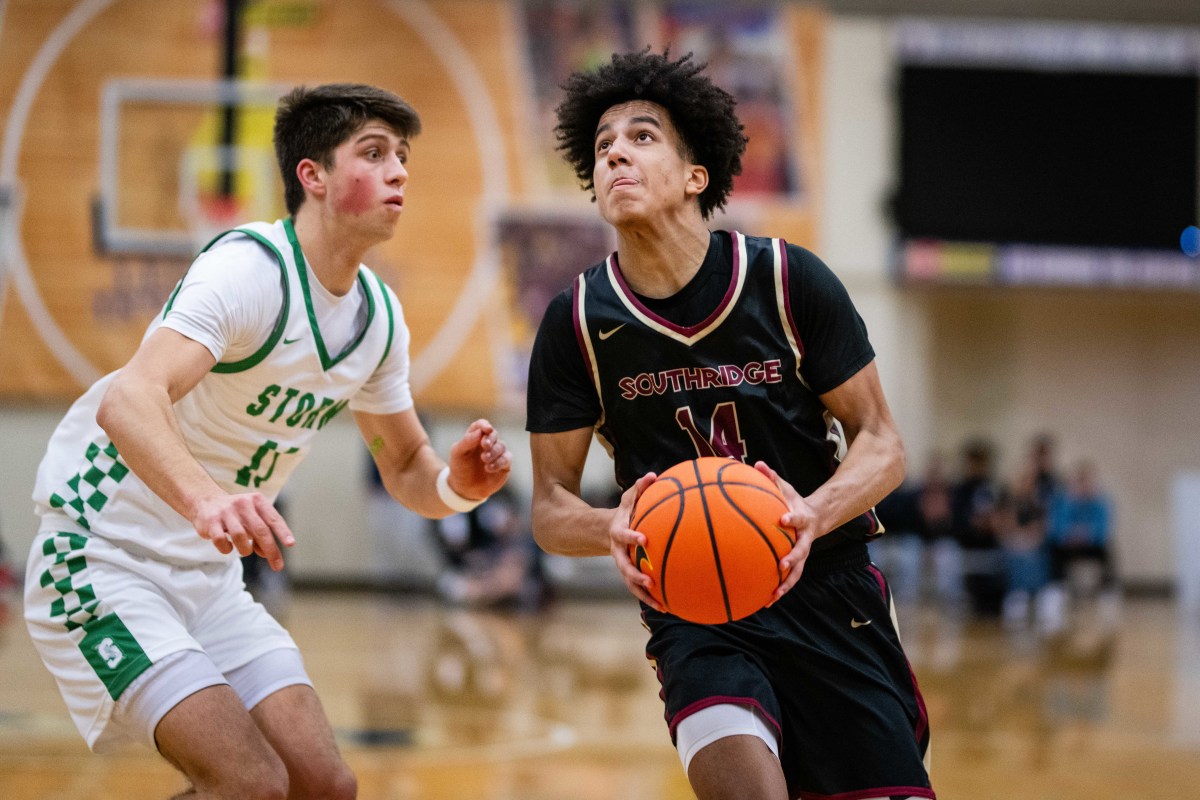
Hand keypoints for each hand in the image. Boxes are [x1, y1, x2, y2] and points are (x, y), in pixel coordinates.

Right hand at [193, 492, 294, 570]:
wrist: (206, 501)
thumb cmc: (237, 514)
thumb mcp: (253, 518)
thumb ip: (262, 534)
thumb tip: (267, 553)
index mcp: (257, 501)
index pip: (273, 518)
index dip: (283, 532)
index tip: (290, 544)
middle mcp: (243, 504)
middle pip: (260, 530)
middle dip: (271, 550)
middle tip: (278, 566)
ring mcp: (226, 512)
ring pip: (240, 536)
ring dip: (245, 549)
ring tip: (245, 550)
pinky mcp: (211, 521)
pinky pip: (221, 540)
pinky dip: (227, 549)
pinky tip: (229, 547)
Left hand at [446, 419, 512, 500]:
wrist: (465, 489)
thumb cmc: (460, 468)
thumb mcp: (458, 454)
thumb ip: (467, 441)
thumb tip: (480, 431)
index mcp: (475, 436)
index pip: (481, 425)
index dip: (484, 425)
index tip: (486, 429)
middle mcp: (487, 443)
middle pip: (493, 434)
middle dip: (490, 438)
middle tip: (484, 445)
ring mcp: (497, 453)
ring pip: (502, 446)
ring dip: (493, 452)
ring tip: (484, 460)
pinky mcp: (504, 464)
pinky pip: (507, 458)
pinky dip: (499, 462)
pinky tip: (489, 468)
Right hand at [608, 473, 662, 610]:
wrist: (608, 530)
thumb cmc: (626, 511)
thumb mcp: (629, 497)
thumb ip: (639, 488)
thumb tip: (653, 475)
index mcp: (618, 532)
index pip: (622, 535)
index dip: (631, 537)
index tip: (643, 539)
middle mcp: (618, 551)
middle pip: (623, 566)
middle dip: (635, 575)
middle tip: (649, 581)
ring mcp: (622, 564)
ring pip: (630, 583)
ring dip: (643, 594)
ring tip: (661, 604)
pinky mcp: (629, 574)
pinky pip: (638, 588)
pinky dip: (650, 598)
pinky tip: (667, 607)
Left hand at [754, 461, 815, 603]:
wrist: (815, 518)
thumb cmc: (793, 501)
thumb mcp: (785, 488)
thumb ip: (772, 477)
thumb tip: (757, 463)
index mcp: (801, 520)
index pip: (798, 518)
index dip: (792, 518)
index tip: (783, 519)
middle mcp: (804, 540)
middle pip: (801, 551)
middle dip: (792, 559)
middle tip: (781, 565)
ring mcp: (802, 554)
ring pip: (797, 572)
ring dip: (786, 584)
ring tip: (773, 596)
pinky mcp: (796, 564)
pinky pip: (788, 579)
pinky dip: (779, 590)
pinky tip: (764, 601)